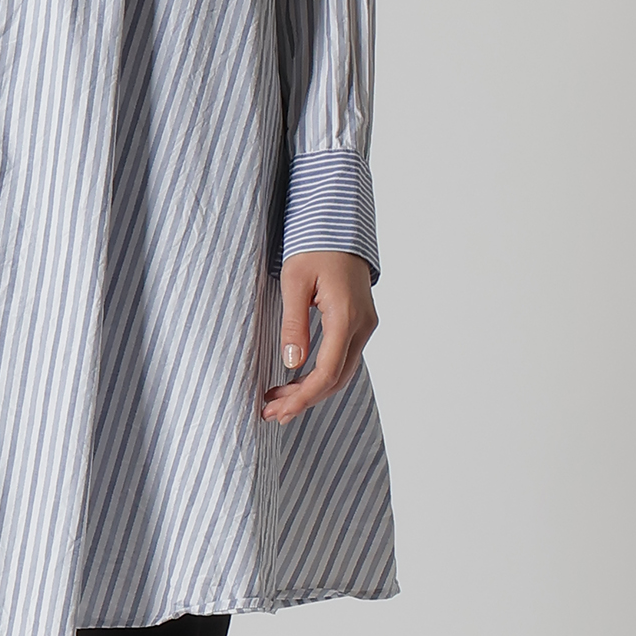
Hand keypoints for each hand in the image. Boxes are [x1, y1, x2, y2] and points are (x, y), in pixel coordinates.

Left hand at [261, 250, 375, 425]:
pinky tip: (299, 383)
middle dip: (304, 400)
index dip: (303, 397)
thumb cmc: (314, 245)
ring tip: (280, 403)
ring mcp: (365, 324)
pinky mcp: (360, 322)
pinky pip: (343, 358)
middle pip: (336, 378)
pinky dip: (322, 375)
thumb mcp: (294, 281)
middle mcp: (362, 325)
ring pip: (342, 371)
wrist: (339, 222)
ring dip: (312, 390)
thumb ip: (294, 324)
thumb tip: (292, 363)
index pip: (327, 372)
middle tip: (271, 412)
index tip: (278, 410)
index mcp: (345, 316)